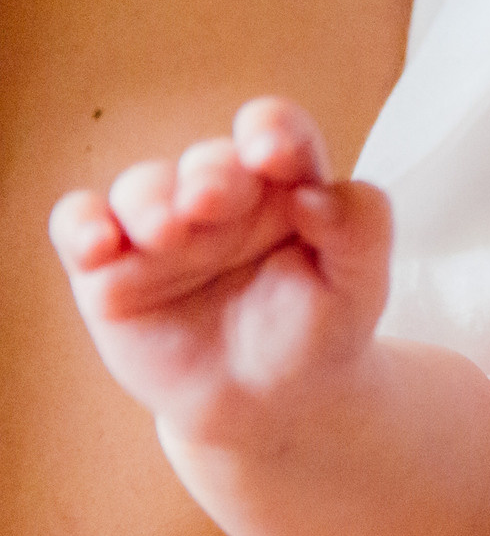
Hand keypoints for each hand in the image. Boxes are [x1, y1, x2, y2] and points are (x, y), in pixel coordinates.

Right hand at [49, 97, 391, 445]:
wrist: (272, 403)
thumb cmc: (319, 329)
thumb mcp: (361, 284)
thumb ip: (360, 227)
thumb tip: (317, 194)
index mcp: (286, 184)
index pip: (277, 133)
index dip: (272, 131)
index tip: (274, 153)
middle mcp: (221, 194)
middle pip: (208, 161)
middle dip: (209, 175)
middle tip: (210, 201)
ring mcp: (163, 225)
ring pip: (143, 188)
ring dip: (149, 202)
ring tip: (167, 232)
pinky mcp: (110, 264)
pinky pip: (81, 226)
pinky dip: (80, 226)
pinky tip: (97, 244)